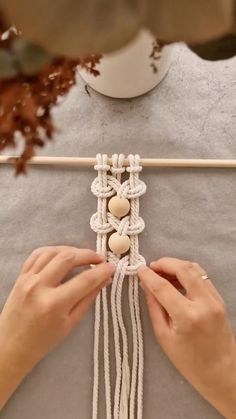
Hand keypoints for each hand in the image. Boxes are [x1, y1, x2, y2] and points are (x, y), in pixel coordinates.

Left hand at [0, 246, 114, 408]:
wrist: (11, 346)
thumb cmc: (43, 341)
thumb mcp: (71, 323)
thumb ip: (89, 298)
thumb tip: (106, 279)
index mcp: (54, 304)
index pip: (85, 280)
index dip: (102, 271)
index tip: (112, 267)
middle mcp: (39, 287)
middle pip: (68, 258)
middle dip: (88, 255)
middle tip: (100, 259)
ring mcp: (28, 279)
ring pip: (53, 252)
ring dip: (72, 250)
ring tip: (83, 256)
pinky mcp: (21, 276)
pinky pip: (37, 254)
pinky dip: (53, 250)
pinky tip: (63, 254)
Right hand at [138, 257, 235, 418]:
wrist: (221, 372)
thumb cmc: (188, 361)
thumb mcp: (164, 336)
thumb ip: (154, 307)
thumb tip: (146, 285)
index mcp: (187, 316)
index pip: (163, 287)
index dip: (148, 275)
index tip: (138, 269)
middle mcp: (204, 303)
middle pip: (183, 269)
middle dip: (164, 263)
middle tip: (151, 267)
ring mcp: (215, 299)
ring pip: (195, 269)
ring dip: (176, 265)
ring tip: (162, 273)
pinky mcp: (219, 299)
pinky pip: (202, 276)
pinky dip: (187, 272)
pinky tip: (176, 279)